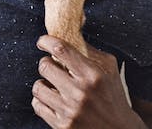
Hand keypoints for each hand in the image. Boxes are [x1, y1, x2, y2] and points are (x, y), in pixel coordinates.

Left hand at [31, 35, 145, 128]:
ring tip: (52, 85)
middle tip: (51, 66)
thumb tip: (71, 32)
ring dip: (43, 83)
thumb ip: (90, 51)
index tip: (42, 42)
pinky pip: (37, 105)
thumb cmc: (113, 96)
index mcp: (93, 75)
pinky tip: (51, 99)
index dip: (46, 41)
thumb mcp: (109, 70)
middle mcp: (80, 92)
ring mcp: (70, 111)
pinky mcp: (62, 125)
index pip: (60, 49)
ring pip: (38, 87)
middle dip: (46, 63)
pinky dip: (41, 100)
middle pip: (44, 66)